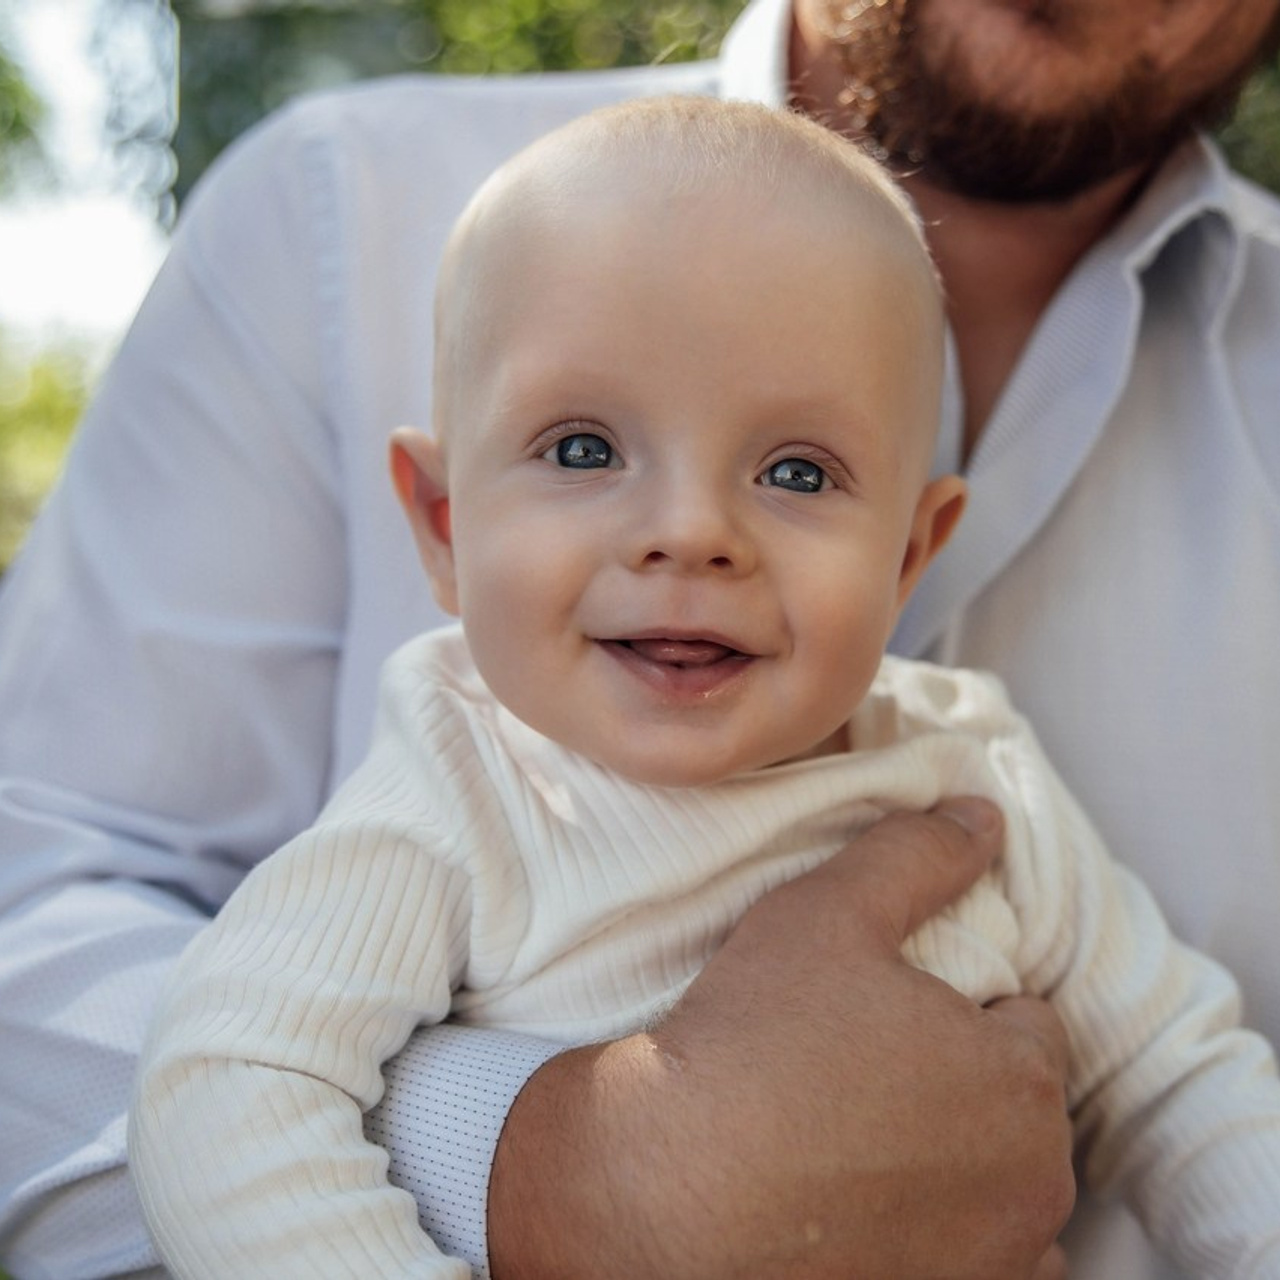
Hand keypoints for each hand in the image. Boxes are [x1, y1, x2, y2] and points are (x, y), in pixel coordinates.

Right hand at [488, 798, 1074, 1279]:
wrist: (663, 1192)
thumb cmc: (748, 1044)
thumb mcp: (827, 914)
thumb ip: (915, 855)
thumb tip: (981, 815)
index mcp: (1020, 1082)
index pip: (1028, 1022)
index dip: (959, 1005)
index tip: (888, 1014)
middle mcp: (1033, 1189)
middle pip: (1017, 1111)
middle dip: (965, 1085)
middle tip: (865, 1071)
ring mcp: (992, 1268)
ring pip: (1000, 1192)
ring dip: (959, 1168)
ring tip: (859, 1144)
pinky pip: (973, 1265)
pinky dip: (937, 1240)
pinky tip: (862, 1211)